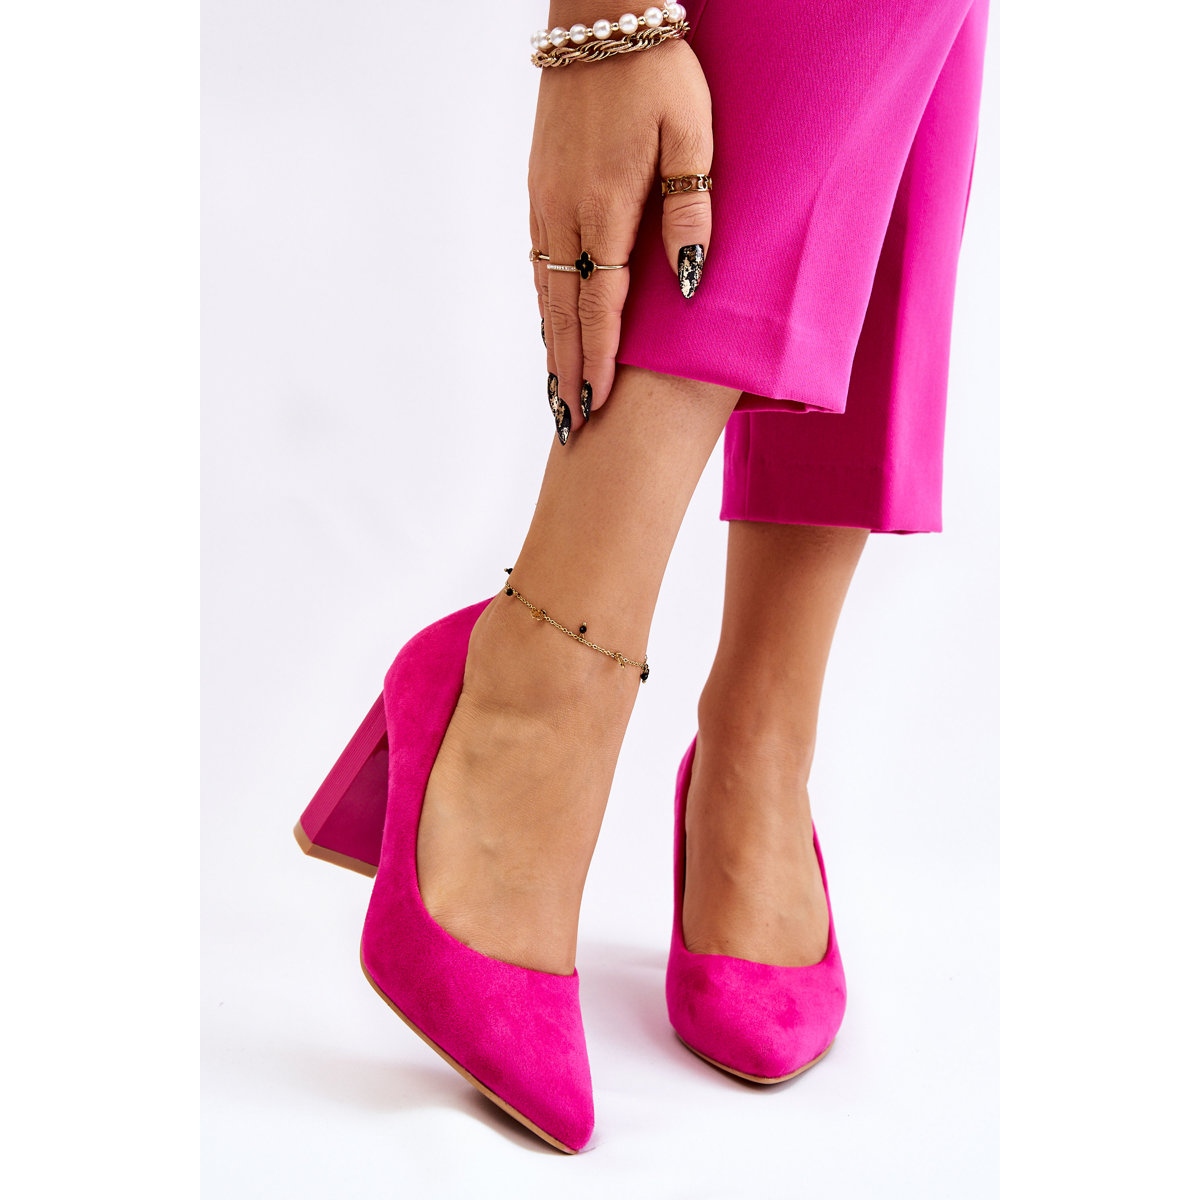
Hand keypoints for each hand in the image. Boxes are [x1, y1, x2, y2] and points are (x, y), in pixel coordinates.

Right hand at [529, 33, 712, 442]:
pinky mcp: (539, 188)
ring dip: (552, 342)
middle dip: (568, 368)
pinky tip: (551, 324)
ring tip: (558, 387)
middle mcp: (565, 213)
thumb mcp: (693, 135)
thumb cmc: (658, 72)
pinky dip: (546, 303)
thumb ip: (690, 209)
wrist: (601, 15)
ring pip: (546, 290)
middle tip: (568, 421)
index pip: (601, 304)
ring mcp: (545, 202)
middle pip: (564, 310)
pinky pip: (540, 262)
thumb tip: (689, 280)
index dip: (599, 358)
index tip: (595, 403)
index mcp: (605, 207)